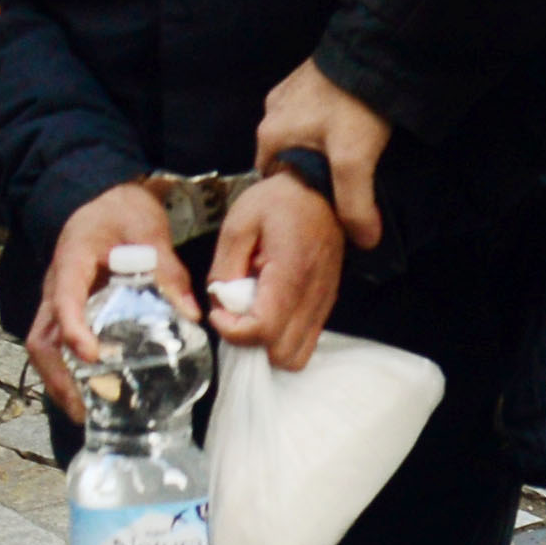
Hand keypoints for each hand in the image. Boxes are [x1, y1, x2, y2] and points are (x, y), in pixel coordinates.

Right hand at [24, 180, 176, 420]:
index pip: (64, 300)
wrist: (99, 197)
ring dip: (58, 380)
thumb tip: (190, 313)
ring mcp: (56, 299)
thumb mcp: (148, 230)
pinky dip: (66, 371)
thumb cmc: (121, 211)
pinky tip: (89, 392)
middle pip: (41, 337)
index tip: (92, 355)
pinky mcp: (64, 309)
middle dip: (58, 376)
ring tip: (85, 412)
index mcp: (72, 260)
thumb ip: (167, 269)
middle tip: (84, 408)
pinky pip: (55, 344)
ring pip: (43, 345)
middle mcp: (56, 285)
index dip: (74, 330)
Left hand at [204, 170, 343, 371]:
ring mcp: (325, 303)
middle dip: (251, 342)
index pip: (264, 330)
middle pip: (283, 355)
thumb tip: (219, 303)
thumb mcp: (238, 224)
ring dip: (269, 344)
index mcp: (291, 273)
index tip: (219, 310)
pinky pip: (306, 340)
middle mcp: (314, 295)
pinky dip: (283, 336)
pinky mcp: (326, 303)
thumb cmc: (276, 201)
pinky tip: (269, 308)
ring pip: (297, 355)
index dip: (234, 331)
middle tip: (234, 313)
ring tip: (252, 312)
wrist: (317, 188)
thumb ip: (225, 267)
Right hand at [253, 61, 393, 248]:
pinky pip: (309, 116)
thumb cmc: (355, 105)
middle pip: (284, 161)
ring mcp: (287, 94)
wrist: (375, 51)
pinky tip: (347, 130)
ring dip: (316, 150)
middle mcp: (270, 114)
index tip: (319, 207)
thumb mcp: (354, 160)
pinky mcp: (306, 80)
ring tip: (345, 159)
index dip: (295, 198)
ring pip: (297, 138)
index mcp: (269, 136)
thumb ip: (355, 205)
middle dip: (306, 174)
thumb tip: (364, 242)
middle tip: (337, 186)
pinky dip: (324, 128)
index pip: (273, 183)